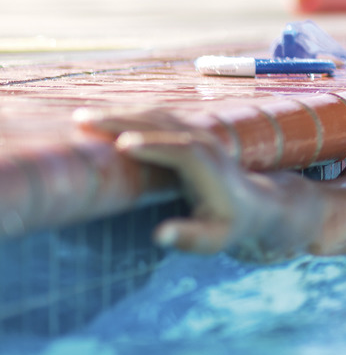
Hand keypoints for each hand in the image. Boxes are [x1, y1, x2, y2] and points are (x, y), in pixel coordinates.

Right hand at [82, 110, 263, 252]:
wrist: (252, 205)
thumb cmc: (229, 226)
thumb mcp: (213, 240)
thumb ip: (189, 238)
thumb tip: (161, 235)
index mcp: (209, 168)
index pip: (182, 151)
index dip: (154, 146)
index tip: (122, 145)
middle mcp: (204, 144)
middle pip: (163, 126)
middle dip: (124, 123)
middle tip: (84, 123)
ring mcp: (196, 134)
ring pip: (155, 117)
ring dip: (120, 114)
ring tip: (83, 117)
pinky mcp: (188, 132)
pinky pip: (155, 118)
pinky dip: (128, 115)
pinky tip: (103, 117)